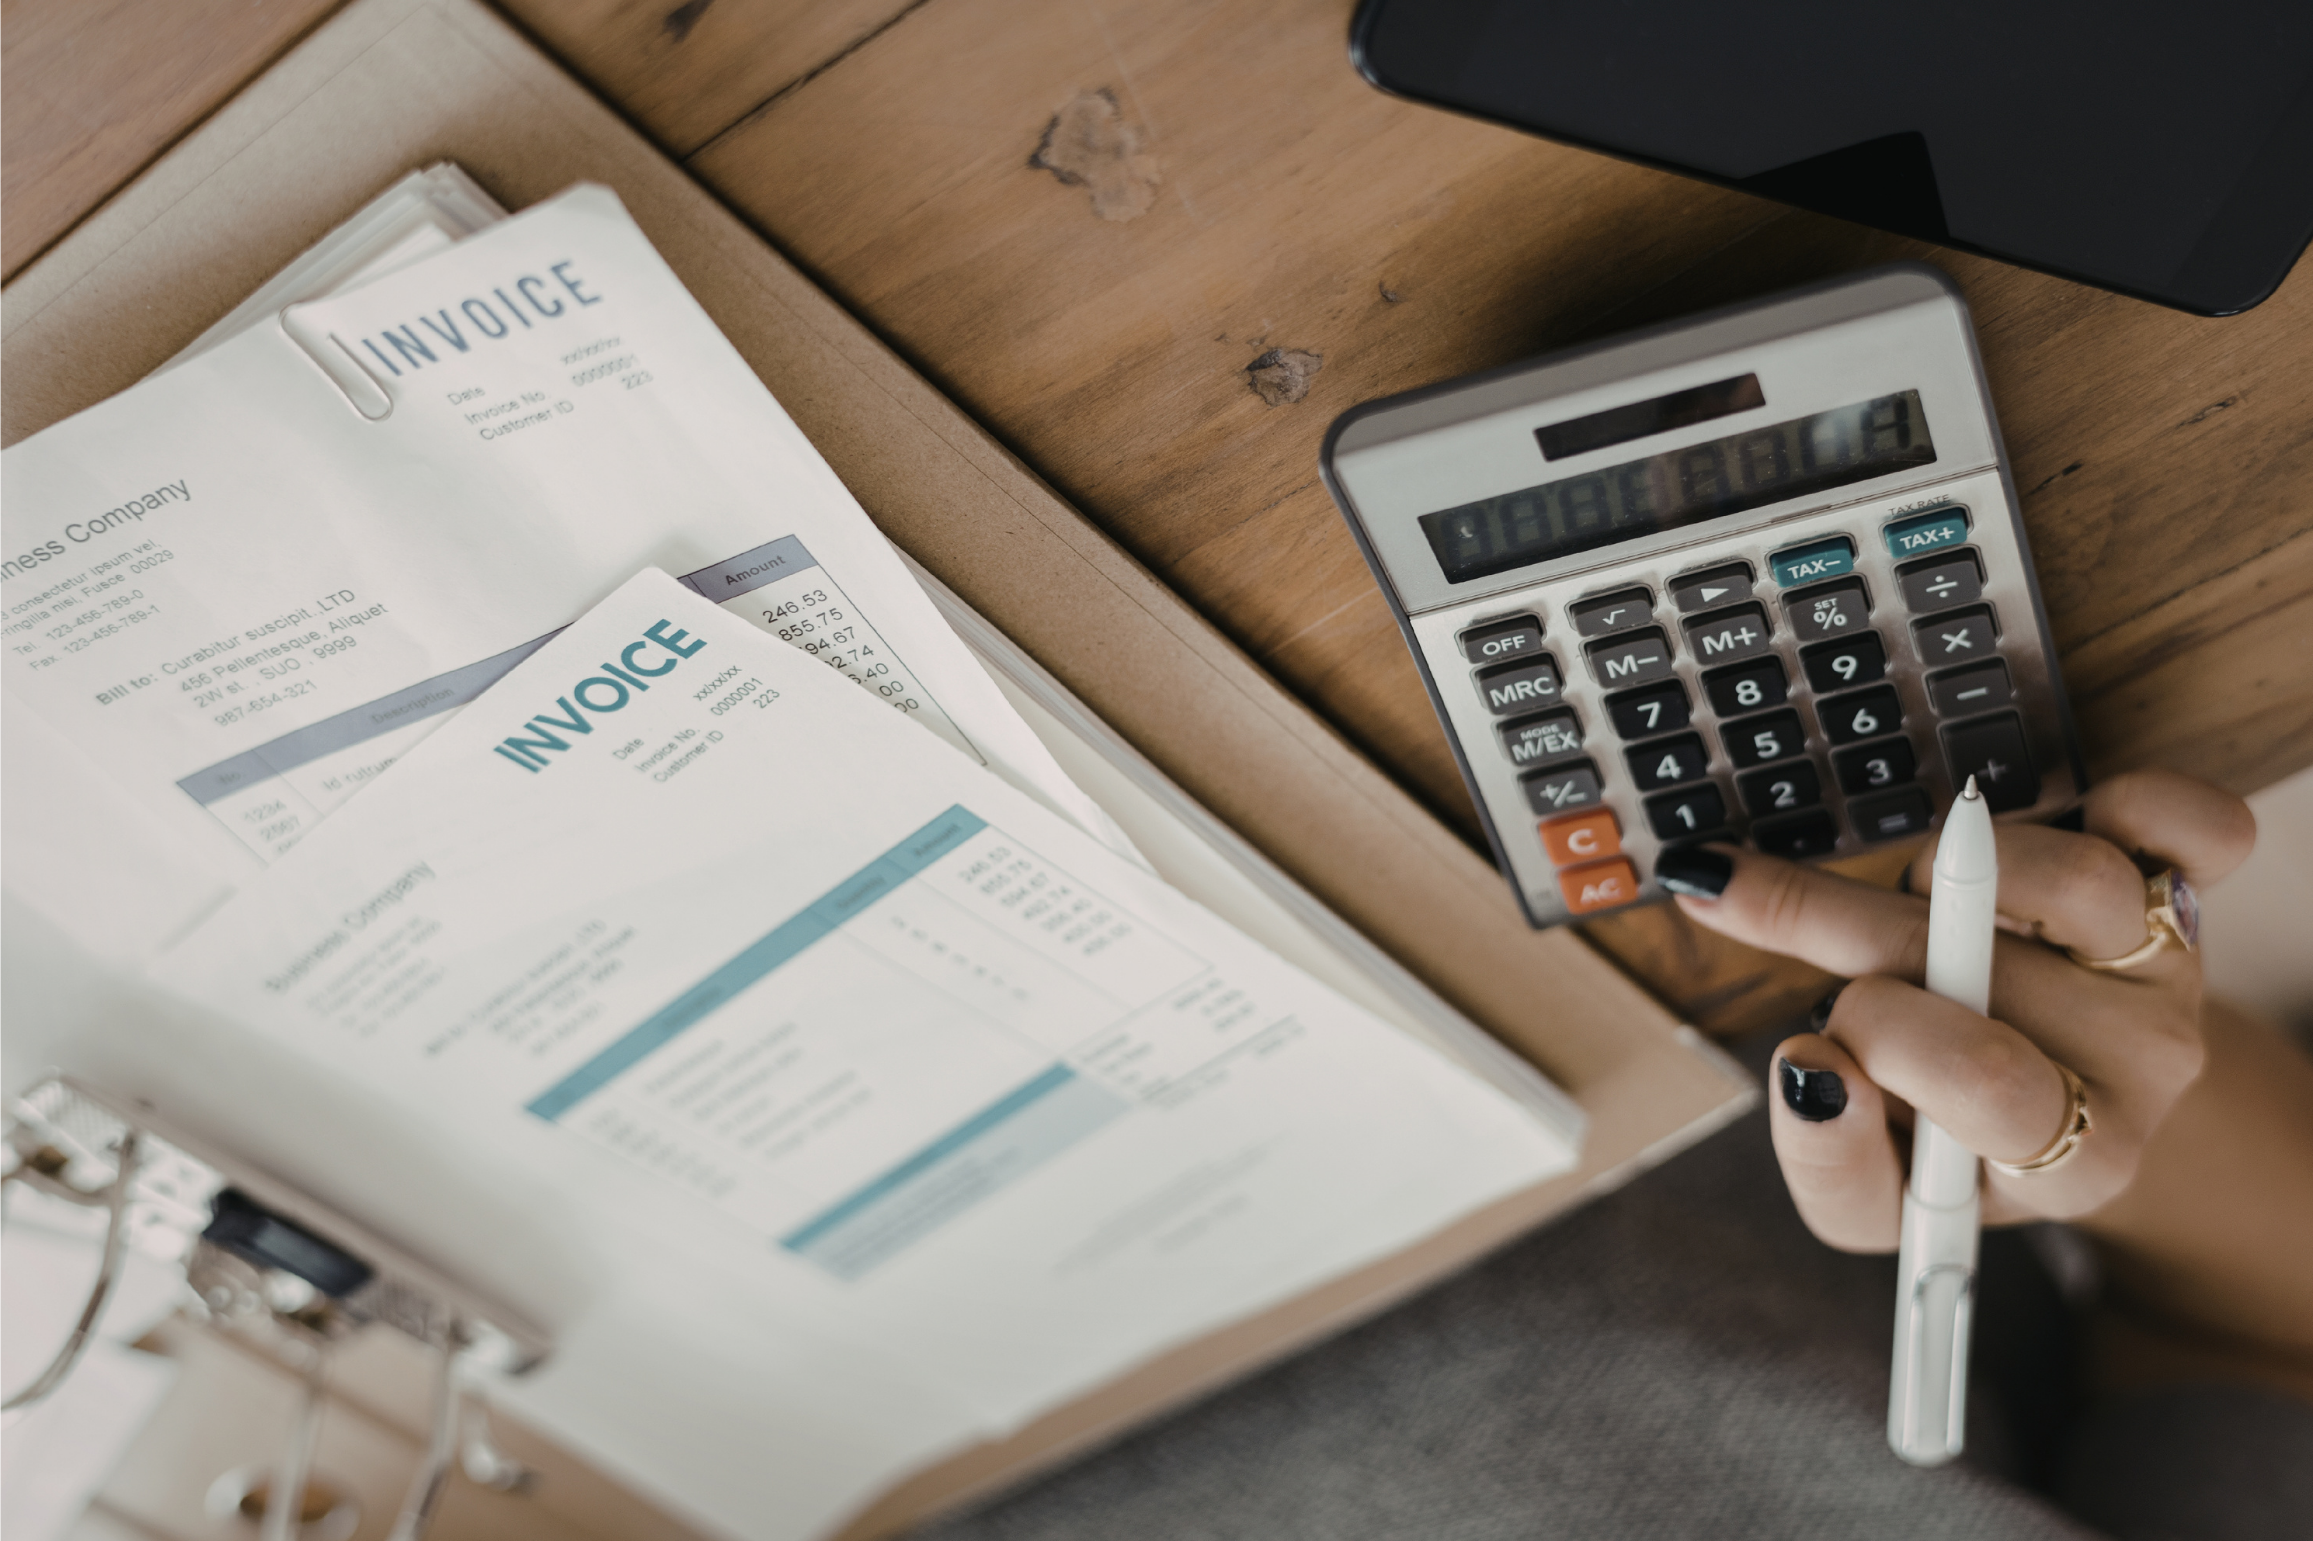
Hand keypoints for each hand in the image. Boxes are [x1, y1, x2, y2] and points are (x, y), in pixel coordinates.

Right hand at [1665, 769, 2255, 1249]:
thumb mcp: (1888, 1204)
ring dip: (1957, 868)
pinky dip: (2133, 801)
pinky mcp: (2190, 894)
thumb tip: (1806, 1065)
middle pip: (1987, 963)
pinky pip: (2186, 822)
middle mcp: (2138, 1064)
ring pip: (2074, 878)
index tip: (1802, 1023)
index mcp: (2074, 1157)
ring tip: (1919, 900)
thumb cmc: (1963, 1148)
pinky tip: (2068, 824)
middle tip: (1741, 891)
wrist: (2083, 1111)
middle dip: (1836, 919)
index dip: (1886, 1037)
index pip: (1992, 1084)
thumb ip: (1832, 1164)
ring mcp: (2169, 973)